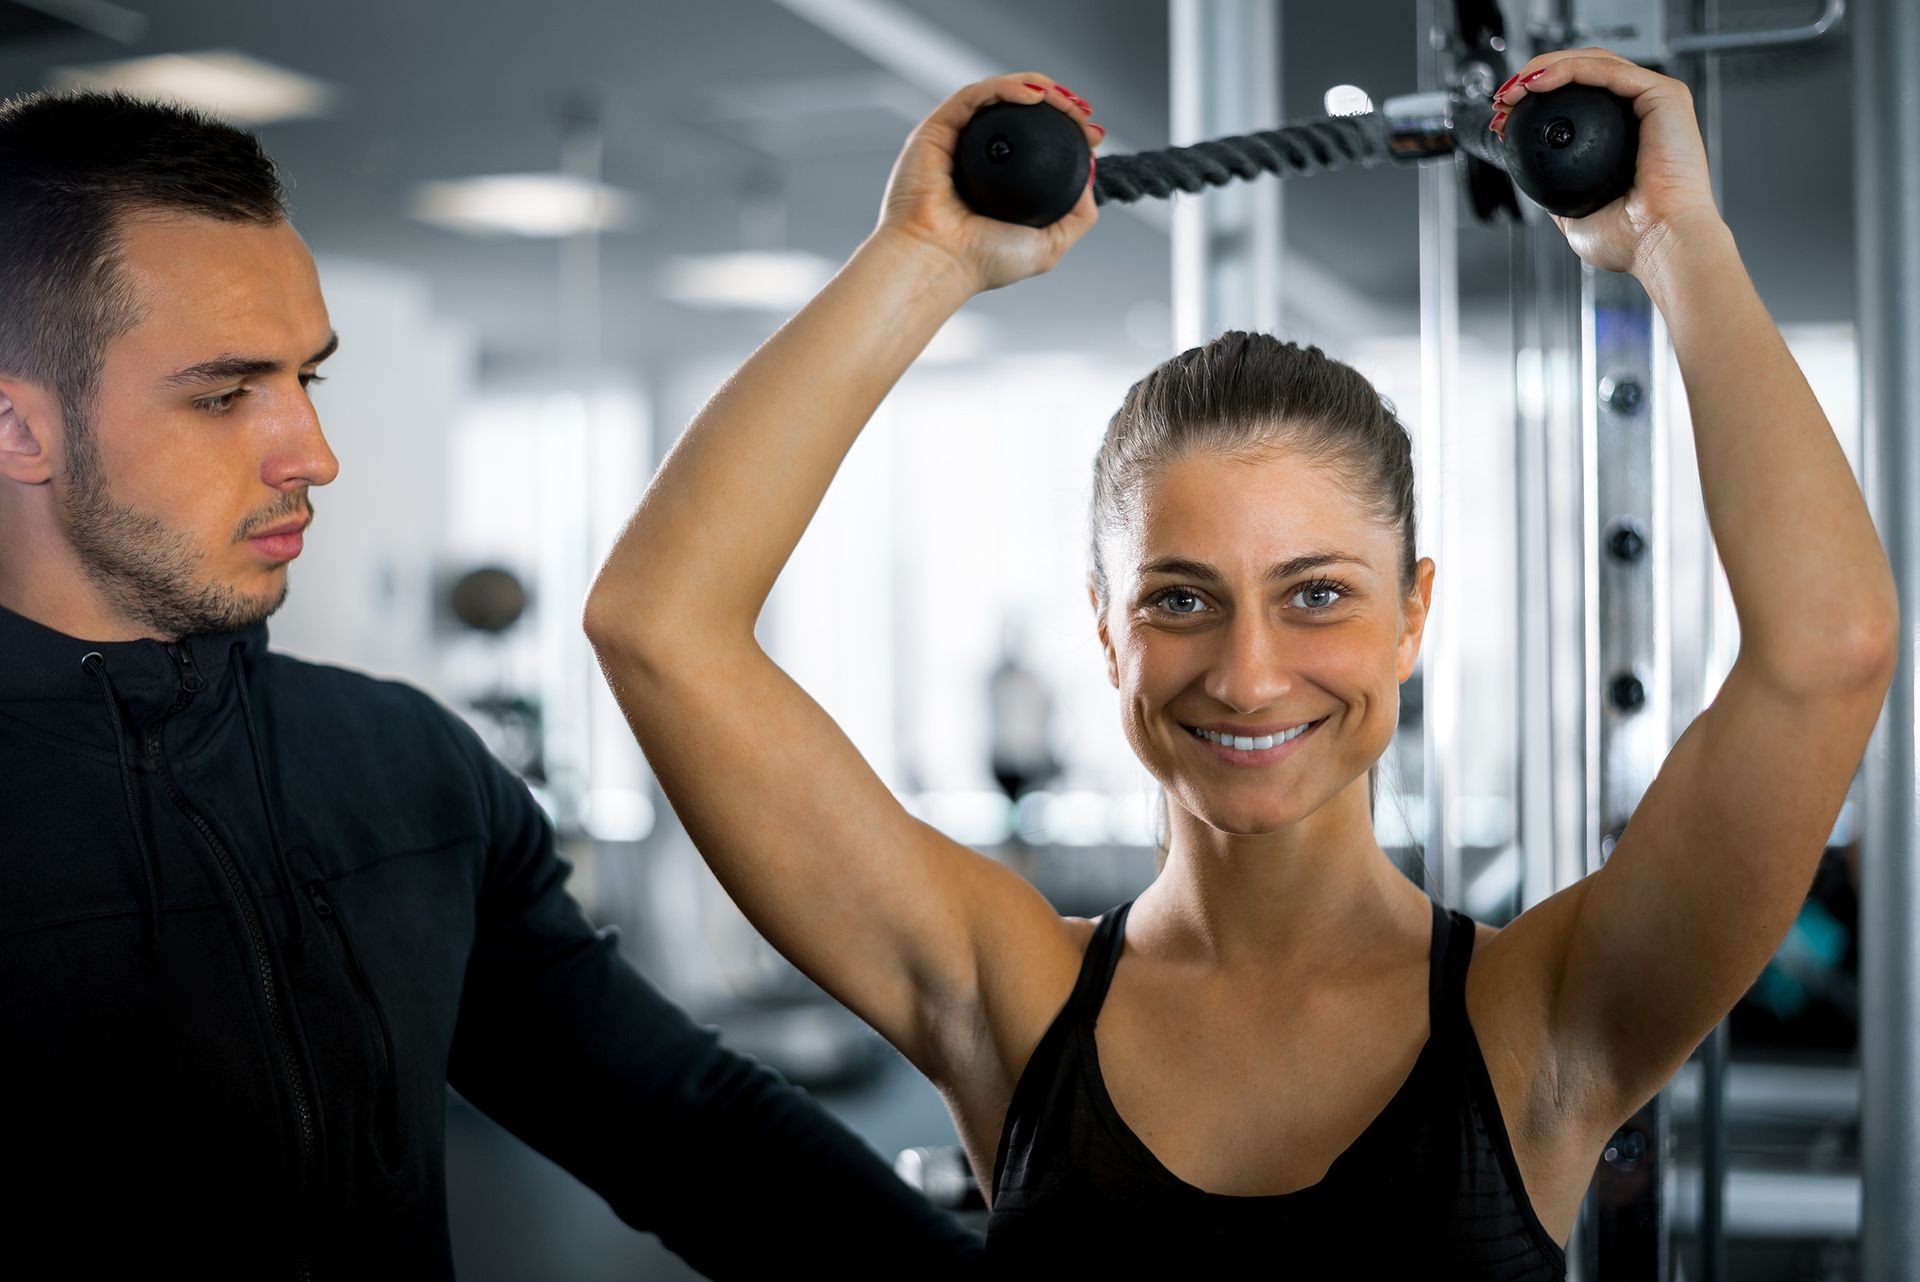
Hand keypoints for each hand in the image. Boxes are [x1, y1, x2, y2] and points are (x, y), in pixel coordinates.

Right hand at [876, 74, 1103, 294]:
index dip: (1066, 127)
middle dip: (1058, 103)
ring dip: (1037, 87)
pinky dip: (1006, 88)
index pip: (1035, 139)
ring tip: (1065, 100)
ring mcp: (955, 141)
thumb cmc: (982, 262)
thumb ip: (1077, 215)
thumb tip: (1089, 172)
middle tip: (1082, 113)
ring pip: (999, 95)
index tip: (1092, 132)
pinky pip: (975, 96)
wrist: (941, 263)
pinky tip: (1035, 96)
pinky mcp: (936, 130)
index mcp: (997, 181)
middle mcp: (976, 157)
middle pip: (1019, 111)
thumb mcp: (1049, 245)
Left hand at [1491, 49, 1726, 276]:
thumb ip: (1556, 189)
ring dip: (1545, 68)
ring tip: (1513, 90)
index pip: (1578, 97)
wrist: (1661, 245)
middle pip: (1583, 73)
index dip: (1537, 98)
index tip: (1503, 115)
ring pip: (1593, 63)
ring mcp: (1654, 101)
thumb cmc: (1632, 239)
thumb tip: (1528, 172)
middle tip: (1503, 99)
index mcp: (1626, 136)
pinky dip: (1569, 70)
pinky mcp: (1665, 95)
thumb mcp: (1573, 213)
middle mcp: (1640, 113)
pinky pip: (1608, 71)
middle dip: (1534, 76)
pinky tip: (1538, 83)